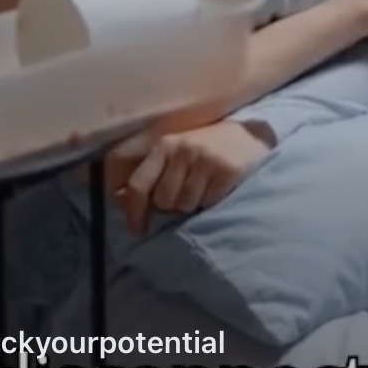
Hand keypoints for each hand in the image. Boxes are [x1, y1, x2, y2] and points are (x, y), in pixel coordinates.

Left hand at [105, 121, 271, 234]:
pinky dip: (211, 202)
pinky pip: (208, 203)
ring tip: (203, 189)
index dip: (134, 212)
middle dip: (172, 205)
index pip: (138, 185)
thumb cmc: (204, 148)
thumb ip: (149, 174)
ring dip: (192, 205)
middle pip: (163, 201)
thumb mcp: (174, 153)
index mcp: (164, 146)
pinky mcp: (226, 170)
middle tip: (186, 193)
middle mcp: (182, 150)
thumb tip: (119, 199)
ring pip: (186, 205)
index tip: (138, 230)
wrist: (248, 137)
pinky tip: (217, 188)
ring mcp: (205, 159)